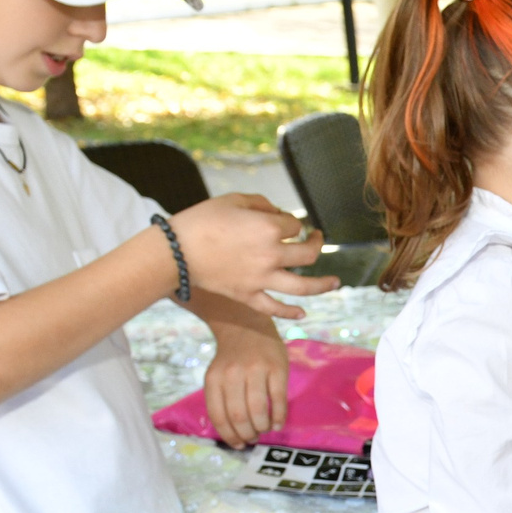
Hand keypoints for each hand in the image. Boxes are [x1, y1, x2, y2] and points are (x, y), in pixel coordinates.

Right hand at [169, 194, 336, 313]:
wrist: (175, 251)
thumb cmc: (201, 220)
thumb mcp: (233, 200)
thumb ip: (261, 204)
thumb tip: (278, 214)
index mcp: (268, 228)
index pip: (294, 225)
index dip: (292, 221)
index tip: (284, 221)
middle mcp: (271, 255)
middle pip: (308, 254)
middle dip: (316, 244)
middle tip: (317, 240)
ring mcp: (261, 279)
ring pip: (303, 286)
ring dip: (323, 285)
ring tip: (336, 283)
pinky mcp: (248, 296)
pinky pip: (275, 308)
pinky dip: (291, 312)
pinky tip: (303, 312)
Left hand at [200, 310, 287, 446]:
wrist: (247, 325)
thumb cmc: (233, 359)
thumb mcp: (218, 375)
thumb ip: (222, 399)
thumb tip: (235, 434)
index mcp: (214, 379)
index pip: (219, 416)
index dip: (229, 435)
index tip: (238, 444)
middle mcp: (232, 374)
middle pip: (238, 415)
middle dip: (247, 434)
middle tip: (253, 438)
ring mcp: (255, 370)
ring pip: (258, 409)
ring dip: (262, 427)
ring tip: (264, 429)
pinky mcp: (277, 368)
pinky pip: (278, 399)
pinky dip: (279, 416)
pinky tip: (277, 423)